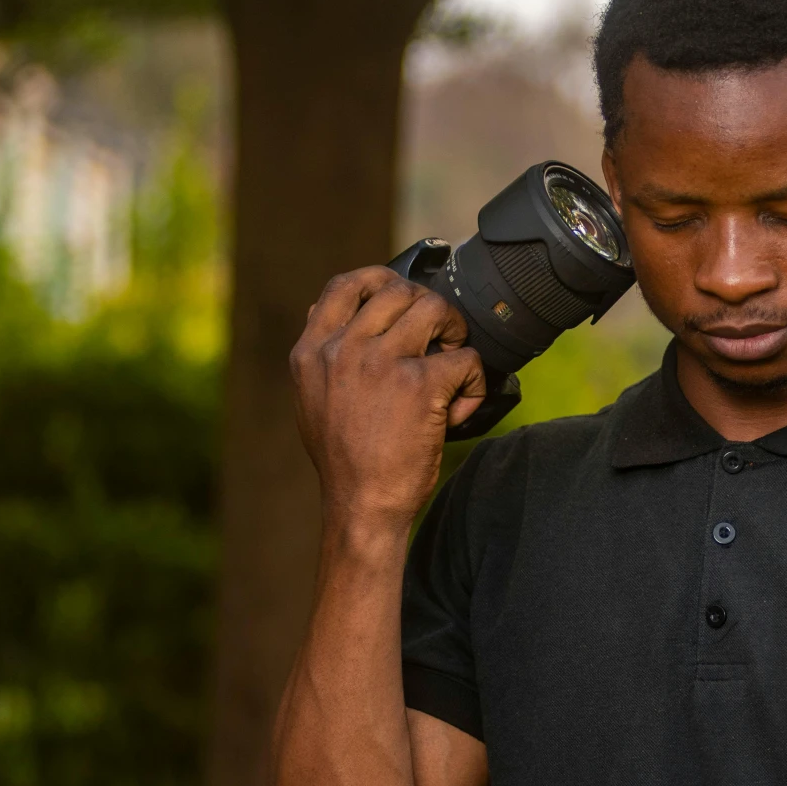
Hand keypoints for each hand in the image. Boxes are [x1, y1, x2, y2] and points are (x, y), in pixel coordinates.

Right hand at [289, 266, 484, 529]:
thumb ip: (321, 355)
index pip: (345, 286)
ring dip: (455, 332)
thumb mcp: (311, 399)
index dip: (382, 279)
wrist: (361, 506)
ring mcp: (381, 363)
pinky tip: (462, 407)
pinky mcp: (420, 385)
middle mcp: (343, 350)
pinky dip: (475, 383)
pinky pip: (465, 359)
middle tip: (440, 340)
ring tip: (453, 363)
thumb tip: (326, 309)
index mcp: (313, 352)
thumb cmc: (344, 459)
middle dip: (429, 308)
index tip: (403, 294)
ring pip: (435, 310)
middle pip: (399, 291)